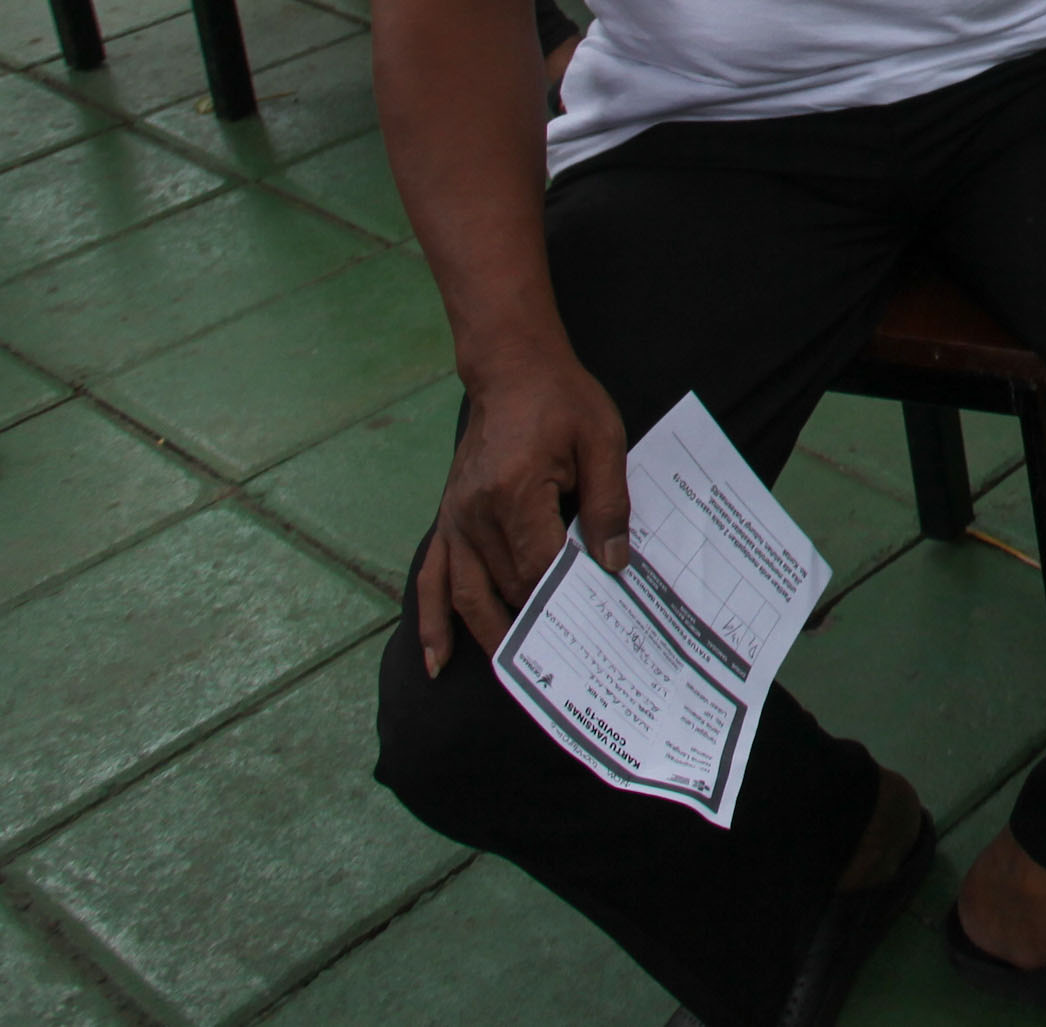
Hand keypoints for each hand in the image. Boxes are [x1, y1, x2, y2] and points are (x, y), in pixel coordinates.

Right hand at [419, 351, 628, 671]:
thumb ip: (608, 503)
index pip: (541, 566)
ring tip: (516, 676)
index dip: (568, 600)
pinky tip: (435, 661)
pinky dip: (432, 622)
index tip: (596, 630)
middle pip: (508, 587)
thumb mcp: (602, 441)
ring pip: (469, 595)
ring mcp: (454, 520)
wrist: (512, 370)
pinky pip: (432, 580)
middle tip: (571, 665)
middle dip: (539, 624)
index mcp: (514, 493)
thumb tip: (613, 562)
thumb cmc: (562, 401)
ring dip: (491, 636)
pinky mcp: (447, 520)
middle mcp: (474, 515)